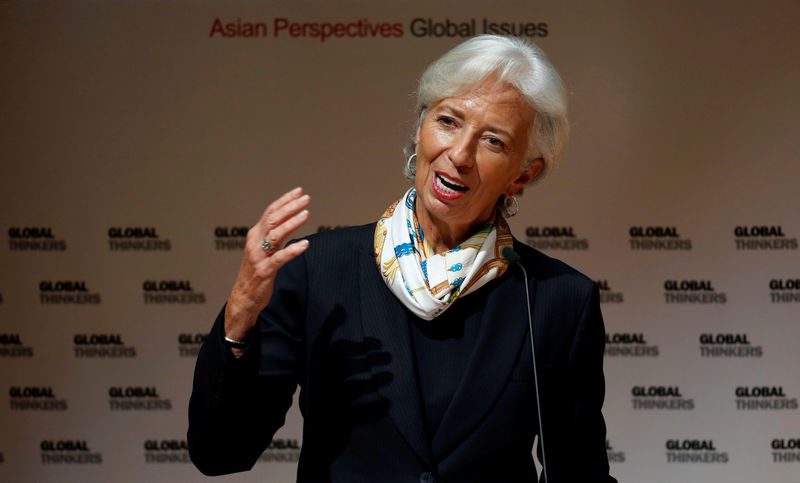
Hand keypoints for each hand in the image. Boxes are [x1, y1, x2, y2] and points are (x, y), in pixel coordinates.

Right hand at [224, 187, 309, 344]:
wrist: (243, 298)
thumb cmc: (256, 273)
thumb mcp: (263, 249)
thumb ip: (273, 236)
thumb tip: (288, 221)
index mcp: (255, 235)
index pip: (270, 212)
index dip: (284, 200)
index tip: (299, 192)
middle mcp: (255, 242)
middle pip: (273, 219)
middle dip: (290, 207)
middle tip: (306, 199)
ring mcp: (259, 256)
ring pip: (275, 235)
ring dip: (292, 223)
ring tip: (306, 214)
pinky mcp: (264, 271)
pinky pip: (280, 258)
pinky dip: (293, 250)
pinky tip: (305, 244)